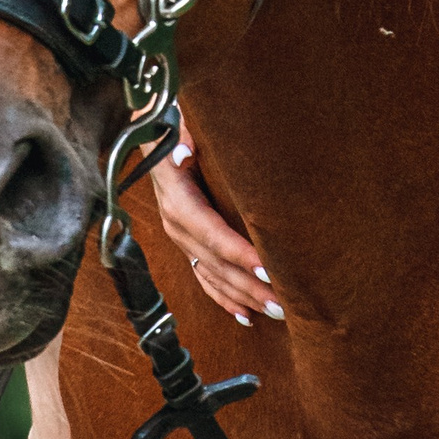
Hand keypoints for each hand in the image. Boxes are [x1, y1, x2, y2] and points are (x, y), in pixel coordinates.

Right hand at [150, 136, 282, 324]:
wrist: (154, 133)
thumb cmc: (176, 125)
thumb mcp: (177, 123)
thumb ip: (180, 136)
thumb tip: (182, 154)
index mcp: (178, 199)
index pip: (212, 232)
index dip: (238, 253)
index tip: (267, 270)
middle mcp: (177, 224)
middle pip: (216, 263)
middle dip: (250, 285)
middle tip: (283, 304)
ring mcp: (180, 238)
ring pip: (213, 275)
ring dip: (244, 296)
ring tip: (276, 312)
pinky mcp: (186, 243)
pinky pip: (204, 276)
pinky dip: (225, 298)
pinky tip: (246, 315)